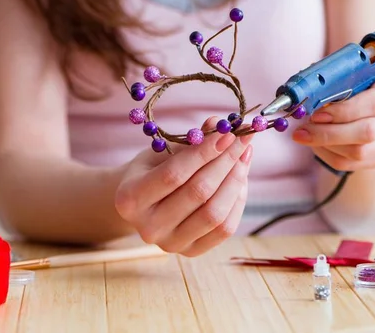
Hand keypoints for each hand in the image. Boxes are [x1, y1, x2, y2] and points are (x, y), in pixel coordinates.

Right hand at [115, 118, 253, 256]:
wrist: (141, 205)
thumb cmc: (151, 171)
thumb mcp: (161, 151)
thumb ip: (189, 140)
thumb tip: (220, 123)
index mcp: (130, 199)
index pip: (174, 174)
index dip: (204, 152)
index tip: (227, 132)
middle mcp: (148, 227)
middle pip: (198, 193)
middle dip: (226, 161)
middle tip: (243, 139)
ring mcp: (170, 244)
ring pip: (215, 213)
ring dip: (236, 180)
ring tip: (244, 157)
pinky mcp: (190, 252)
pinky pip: (224, 229)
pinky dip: (238, 201)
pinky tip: (240, 179)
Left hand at [292, 65, 374, 171]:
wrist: (374, 97)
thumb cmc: (356, 78)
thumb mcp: (350, 69)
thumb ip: (335, 76)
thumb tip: (308, 92)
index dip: (344, 110)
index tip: (317, 113)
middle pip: (368, 131)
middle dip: (329, 133)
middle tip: (302, 131)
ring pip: (361, 152)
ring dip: (327, 146)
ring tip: (307, 136)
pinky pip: (355, 164)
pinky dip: (330, 156)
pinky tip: (317, 145)